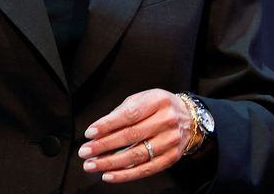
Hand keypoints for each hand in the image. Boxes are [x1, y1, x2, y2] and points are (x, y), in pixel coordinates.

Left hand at [78, 90, 195, 182]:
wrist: (189, 118)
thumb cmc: (158, 107)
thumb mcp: (142, 99)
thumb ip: (121, 112)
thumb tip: (99, 131)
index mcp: (157, 101)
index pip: (129, 115)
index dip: (107, 125)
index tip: (89, 133)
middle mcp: (166, 121)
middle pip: (131, 136)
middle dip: (104, 146)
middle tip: (84, 152)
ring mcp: (170, 141)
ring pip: (137, 155)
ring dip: (111, 163)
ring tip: (92, 165)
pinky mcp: (172, 157)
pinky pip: (147, 169)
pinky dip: (126, 174)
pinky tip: (109, 175)